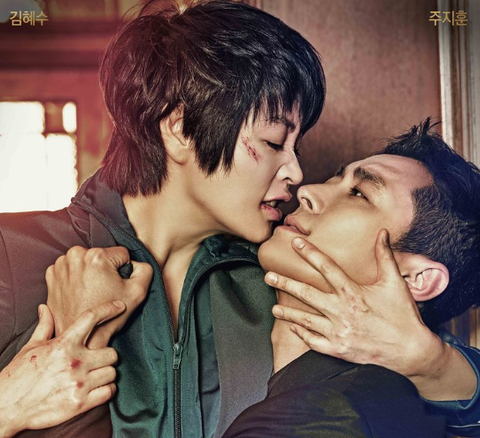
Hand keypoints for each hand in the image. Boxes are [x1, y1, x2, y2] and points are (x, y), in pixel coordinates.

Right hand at [0, 301, 123, 437]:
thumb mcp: (31, 347)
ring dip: (106, 374)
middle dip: (107, 356)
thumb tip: (45, 307)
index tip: (120, 306)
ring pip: (112, 372)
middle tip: (98, 360)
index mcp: (63, 344)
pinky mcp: (80, 403)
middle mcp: (74, 361)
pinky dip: (106, 390)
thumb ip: (45, 326)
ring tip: (95, 375)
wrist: (6, 407)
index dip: (108, 309)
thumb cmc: (19, 376)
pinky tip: (97, 388)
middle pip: (112, 353)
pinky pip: (109, 391)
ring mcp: (79, 383)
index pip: (91, 318)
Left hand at [46, 246, 152, 348]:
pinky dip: (77, 277)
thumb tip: (134, 263)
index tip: (115, 286)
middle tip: (103, 291)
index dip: (123, 271)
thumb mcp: (138, 291)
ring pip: (87, 261)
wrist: (83, 338)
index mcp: (96, 256)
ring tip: (91, 293)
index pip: (121, 254)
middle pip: (103, 255)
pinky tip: (80, 292)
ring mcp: (61, 265)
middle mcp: (75, 255)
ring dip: (91, 273)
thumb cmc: (109, 317)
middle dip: (105, 270)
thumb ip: (144, 269)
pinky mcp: (52, 275)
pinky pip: (73, 268)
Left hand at [267, 230, 458, 392]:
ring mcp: (337, 332)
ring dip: (287, 312)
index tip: (296, 243)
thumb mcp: (395, 283)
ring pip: (305, 319)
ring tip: (273, 306)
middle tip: (268, 276)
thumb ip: (385, 256)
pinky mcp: (337, 349)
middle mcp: (341, 311)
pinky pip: (313, 341)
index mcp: (353, 292)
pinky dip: (302, 334)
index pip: (326, 268)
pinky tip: (293, 328)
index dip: (310, 253)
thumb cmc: (403, 316)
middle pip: (307, 293)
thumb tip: (382, 233)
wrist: (411, 352)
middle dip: (285, 283)